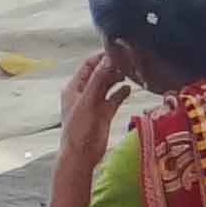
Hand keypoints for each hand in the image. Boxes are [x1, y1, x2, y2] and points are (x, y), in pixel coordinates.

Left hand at [52, 49, 133, 165]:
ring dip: (118, 78)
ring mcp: (94, 103)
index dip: (101, 57)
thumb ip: (98, 80)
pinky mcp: (104, 114)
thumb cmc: (78, 130)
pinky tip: (130, 88)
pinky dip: (121, 92)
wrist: (81, 156)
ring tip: (131, 72)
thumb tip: (108, 60)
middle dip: (112, 67)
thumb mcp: (88, 101)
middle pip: (99, 73)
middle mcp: (84, 93)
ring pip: (108, 85)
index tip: (116, 50)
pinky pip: (114, 99)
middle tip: (128, 61)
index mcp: (74, 88)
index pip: (88, 65)